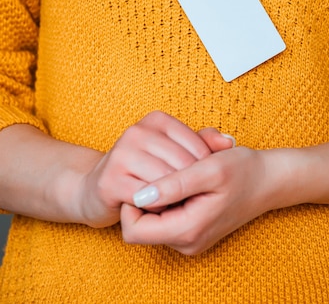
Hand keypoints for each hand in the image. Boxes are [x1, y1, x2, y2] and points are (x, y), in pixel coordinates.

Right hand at [76, 111, 232, 227]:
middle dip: (191, 187)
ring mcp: (122, 154)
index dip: (204, 170)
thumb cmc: (143, 171)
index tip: (201, 184)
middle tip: (192, 200)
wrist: (96, 189)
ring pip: (168, 182)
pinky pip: (149, 199)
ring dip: (175, 200)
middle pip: (183, 164)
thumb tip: (230, 142)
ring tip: (176, 205)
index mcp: (156, 120)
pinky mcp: (111, 180)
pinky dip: (158, 209)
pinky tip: (157, 209)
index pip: (197, 146)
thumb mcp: (174, 151)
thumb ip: (202, 144)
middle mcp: (137, 131)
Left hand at [120, 146, 285, 254]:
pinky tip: (185, 177)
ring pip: (153, 220)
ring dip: (158, 195)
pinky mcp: (194, 230)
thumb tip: (138, 195)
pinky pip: (167, 217)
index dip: (130, 203)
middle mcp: (186, 242)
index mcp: (188, 230)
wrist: (271, 180)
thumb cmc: (243, 170)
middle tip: (164, 169)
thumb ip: (173, 184)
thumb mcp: (208, 169)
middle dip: (146, 196)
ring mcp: (190, 239)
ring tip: (179, 171)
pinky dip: (169, 197)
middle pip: (141, 226)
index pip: (133, 231)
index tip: (144, 175)